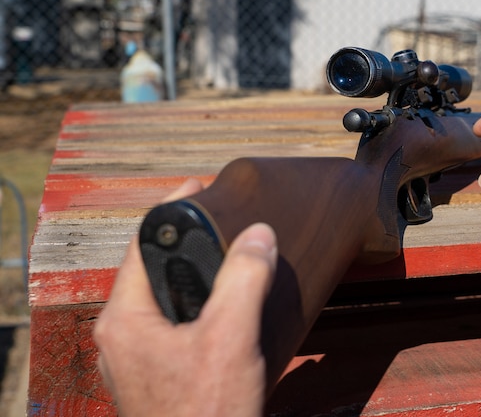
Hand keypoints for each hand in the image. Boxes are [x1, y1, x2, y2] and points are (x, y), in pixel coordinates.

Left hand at [94, 179, 277, 416]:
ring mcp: (139, 359)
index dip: (172, 211)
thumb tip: (257, 233)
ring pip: (167, 298)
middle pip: (153, 269)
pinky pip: (178, 323)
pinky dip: (203, 303)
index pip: (140, 245)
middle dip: (189, 240)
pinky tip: (233, 305)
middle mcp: (123, 336)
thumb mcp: (230, 337)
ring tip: (236, 255)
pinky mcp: (159, 375)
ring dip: (199, 273)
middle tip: (226, 218)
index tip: (203, 187)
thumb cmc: (206, 411)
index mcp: (125, 319)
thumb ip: (243, 279)